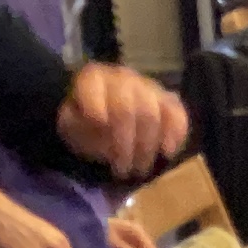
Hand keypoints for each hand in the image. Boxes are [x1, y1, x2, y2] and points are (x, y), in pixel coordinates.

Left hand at [58, 65, 187, 180]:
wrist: (102, 116)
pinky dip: (176, 134)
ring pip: (154, 114)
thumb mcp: (70, 125)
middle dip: (125, 144)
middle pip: (129, 109)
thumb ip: (79, 124)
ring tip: (140, 168)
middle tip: (121, 170)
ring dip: (147, 146)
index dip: (96, 111)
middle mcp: (123, 77)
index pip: (96, 90)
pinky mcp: (168, 99)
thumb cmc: (84, 123)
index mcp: (94, 77)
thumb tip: (103, 126)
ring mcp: (149, 87)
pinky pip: (177, 113)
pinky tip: (166, 152)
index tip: (98, 134)